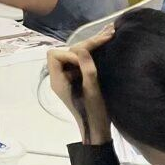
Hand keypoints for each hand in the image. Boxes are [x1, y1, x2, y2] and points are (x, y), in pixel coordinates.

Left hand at [46, 26, 113, 143]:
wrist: (97, 131)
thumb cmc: (93, 113)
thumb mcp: (92, 91)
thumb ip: (86, 69)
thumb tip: (81, 49)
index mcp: (58, 81)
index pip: (55, 56)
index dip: (71, 55)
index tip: (87, 61)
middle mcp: (60, 77)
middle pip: (67, 52)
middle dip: (86, 44)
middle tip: (109, 34)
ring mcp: (69, 78)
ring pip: (75, 54)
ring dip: (91, 45)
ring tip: (110, 33)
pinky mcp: (78, 78)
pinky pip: (81, 60)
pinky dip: (92, 51)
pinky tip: (106, 42)